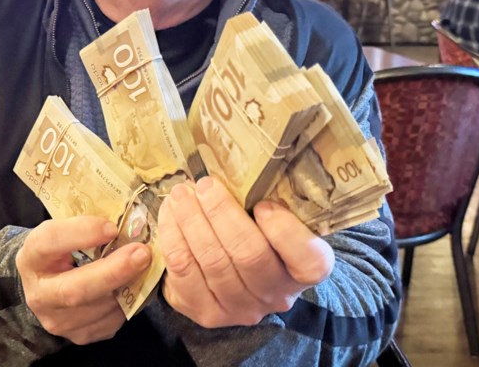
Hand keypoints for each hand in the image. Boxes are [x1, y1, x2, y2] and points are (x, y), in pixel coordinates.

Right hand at [16, 216, 151, 343]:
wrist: (50, 283)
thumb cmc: (63, 249)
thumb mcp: (66, 231)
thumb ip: (89, 227)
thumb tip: (129, 223)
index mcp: (32, 257)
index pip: (49, 242)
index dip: (81, 233)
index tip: (111, 227)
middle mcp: (39, 294)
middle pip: (75, 290)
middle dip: (113, 272)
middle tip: (142, 254)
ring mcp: (57, 321)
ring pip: (99, 307)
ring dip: (127, 286)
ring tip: (143, 266)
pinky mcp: (78, 336)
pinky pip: (111, 321)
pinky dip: (128, 302)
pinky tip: (133, 285)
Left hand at [158, 177, 333, 327]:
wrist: (233, 281)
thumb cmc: (258, 236)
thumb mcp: (273, 221)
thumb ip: (269, 203)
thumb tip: (235, 166)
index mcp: (303, 271)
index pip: (308, 259)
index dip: (284, 231)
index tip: (263, 204)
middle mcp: (276, 296)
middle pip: (249, 256)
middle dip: (222, 214)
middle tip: (204, 185)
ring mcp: (240, 309)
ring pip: (212, 262)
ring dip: (191, 221)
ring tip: (181, 194)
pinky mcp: (205, 313)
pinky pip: (183, 272)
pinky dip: (173, 237)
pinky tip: (169, 214)